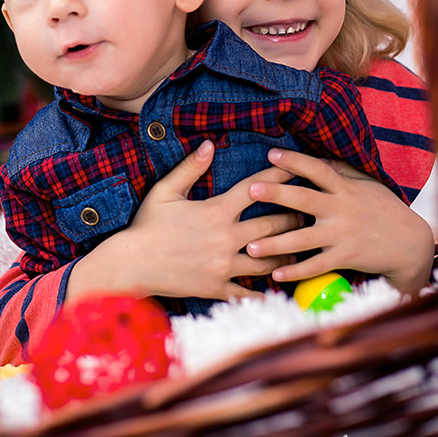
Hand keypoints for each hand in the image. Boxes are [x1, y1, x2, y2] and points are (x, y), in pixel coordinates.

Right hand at [116, 141, 301, 301]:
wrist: (130, 265)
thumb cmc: (146, 225)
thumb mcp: (165, 191)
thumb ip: (190, 168)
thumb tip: (208, 144)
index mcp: (216, 211)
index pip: (255, 189)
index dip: (278, 177)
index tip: (297, 169)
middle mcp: (225, 238)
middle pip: (271, 226)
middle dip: (292, 218)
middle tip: (307, 213)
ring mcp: (222, 265)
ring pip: (266, 260)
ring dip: (286, 254)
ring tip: (299, 249)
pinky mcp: (216, 288)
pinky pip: (247, 292)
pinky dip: (264, 291)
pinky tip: (279, 289)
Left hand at [244, 149, 434, 293]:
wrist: (410, 244)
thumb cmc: (385, 209)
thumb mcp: (368, 184)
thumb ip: (343, 171)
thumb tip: (318, 157)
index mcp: (345, 188)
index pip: (317, 169)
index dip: (294, 161)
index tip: (271, 154)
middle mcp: (341, 209)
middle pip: (304, 199)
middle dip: (276, 193)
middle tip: (251, 189)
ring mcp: (342, 235)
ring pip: (303, 239)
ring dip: (275, 243)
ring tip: (250, 246)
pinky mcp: (345, 258)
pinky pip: (316, 266)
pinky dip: (296, 272)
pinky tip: (276, 275)